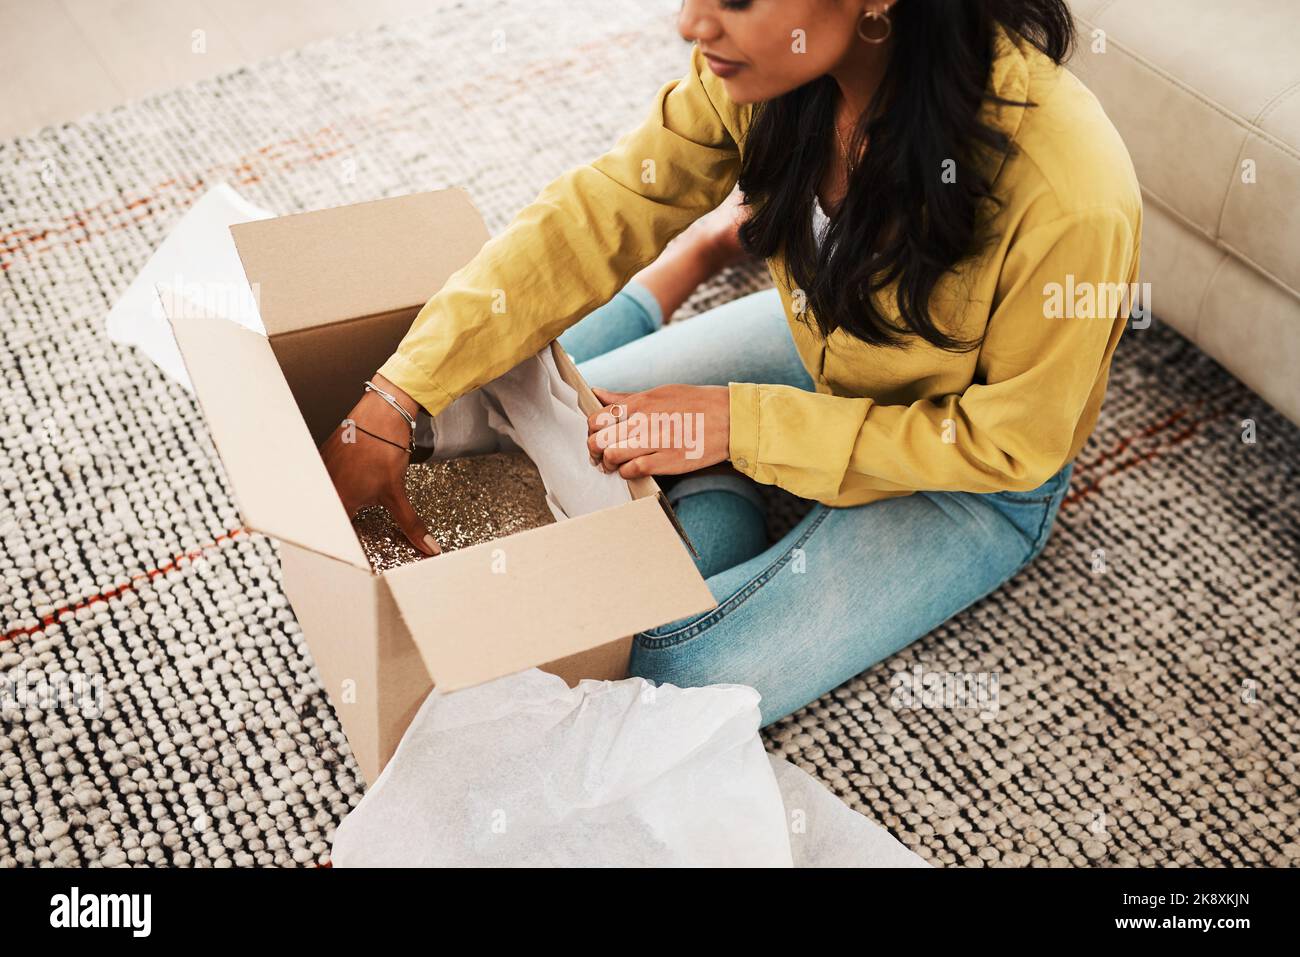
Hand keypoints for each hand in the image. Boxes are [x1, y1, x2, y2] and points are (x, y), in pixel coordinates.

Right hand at [321, 374, 440, 555]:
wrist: (379, 413)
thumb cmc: (383, 449)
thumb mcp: (397, 493)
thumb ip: (410, 525)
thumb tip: (428, 548)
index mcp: (338, 502)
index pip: (338, 533)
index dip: (348, 541)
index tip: (357, 546)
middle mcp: (324, 488)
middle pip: (332, 515)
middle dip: (345, 521)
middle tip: (358, 518)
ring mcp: (322, 471)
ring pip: (329, 496)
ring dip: (341, 501)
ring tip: (357, 494)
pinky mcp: (324, 457)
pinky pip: (328, 479)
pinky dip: (339, 483)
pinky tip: (353, 478)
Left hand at [586, 384, 729, 478]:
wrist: (730, 418)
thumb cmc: (696, 403)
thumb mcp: (659, 393)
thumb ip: (626, 397)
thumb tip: (597, 393)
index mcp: (640, 403)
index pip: (597, 418)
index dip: (590, 431)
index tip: (596, 436)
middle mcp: (643, 421)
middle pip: (598, 439)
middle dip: (594, 450)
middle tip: (600, 456)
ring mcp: (655, 441)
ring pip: (611, 455)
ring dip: (608, 464)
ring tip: (614, 466)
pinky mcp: (667, 460)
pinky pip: (633, 469)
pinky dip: (627, 472)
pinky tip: (632, 469)